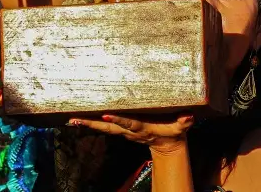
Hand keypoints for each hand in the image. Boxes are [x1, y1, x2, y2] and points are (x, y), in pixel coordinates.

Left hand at [70, 113, 192, 155]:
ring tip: (72, 120)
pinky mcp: (122, 130)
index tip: (106, 114)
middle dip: (93, 123)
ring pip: (104, 127)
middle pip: (109, 127)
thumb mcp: (181, 128)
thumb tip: (188, 117)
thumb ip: (184, 122)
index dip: (118, 119)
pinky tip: (81, 119)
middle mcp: (130, 130)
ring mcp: (125, 131)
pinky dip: (93, 122)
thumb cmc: (174, 132)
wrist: (168, 146)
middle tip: (76, 120)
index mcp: (143, 128)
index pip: (129, 123)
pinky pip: (106, 126)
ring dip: (88, 123)